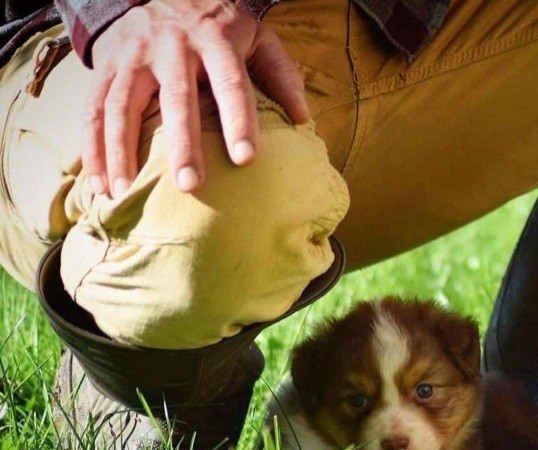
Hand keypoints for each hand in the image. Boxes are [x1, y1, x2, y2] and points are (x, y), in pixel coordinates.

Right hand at [84, 0, 309, 197]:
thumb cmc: (218, 25)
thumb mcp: (255, 35)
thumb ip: (280, 72)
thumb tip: (302, 117)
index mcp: (215, 40)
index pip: (231, 84)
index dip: (239, 121)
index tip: (246, 160)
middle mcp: (171, 47)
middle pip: (176, 100)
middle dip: (183, 144)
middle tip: (191, 186)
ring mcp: (134, 57)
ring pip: (121, 106)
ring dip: (122, 152)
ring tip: (126, 193)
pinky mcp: (107, 67)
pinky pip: (93, 109)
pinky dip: (93, 149)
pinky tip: (99, 184)